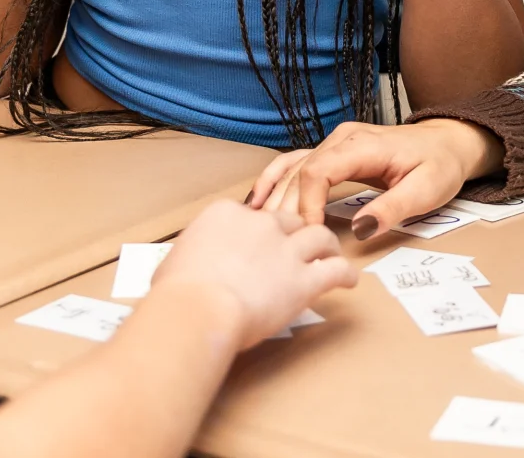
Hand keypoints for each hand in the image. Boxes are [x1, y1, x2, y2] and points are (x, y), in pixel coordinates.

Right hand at [152, 199, 357, 350]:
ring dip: (328, 244)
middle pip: (288, 220)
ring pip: (319, 235)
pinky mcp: (303, 279)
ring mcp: (285, 249)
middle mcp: (261, 224)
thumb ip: (191, 256)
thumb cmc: (176, 293)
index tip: (259, 241)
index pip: (250, 214)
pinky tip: (350, 281)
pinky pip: (335, 271)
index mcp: (226, 214)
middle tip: (299, 245)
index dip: (258, 228)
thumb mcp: (173, 263)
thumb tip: (189, 267)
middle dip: (296, 231)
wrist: (197, 309)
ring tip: (332, 253)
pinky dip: (346, 274)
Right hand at [246, 119, 502, 240]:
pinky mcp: (334, 152)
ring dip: (274, 195)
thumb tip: (360, 229)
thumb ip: (393, 208)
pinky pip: (297, 163)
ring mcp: (336, 142)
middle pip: (300, 172)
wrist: (448, 143)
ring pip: (293, 167)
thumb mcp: (427, 190)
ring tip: (255, 225)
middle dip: (286, 208)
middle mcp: (343, 139)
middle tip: (276, 244)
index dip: (306, 204)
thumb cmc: (439, 165)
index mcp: (364, 146)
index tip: (306, 235)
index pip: (318, 172)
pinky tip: (258, 200)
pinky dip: (277, 180)